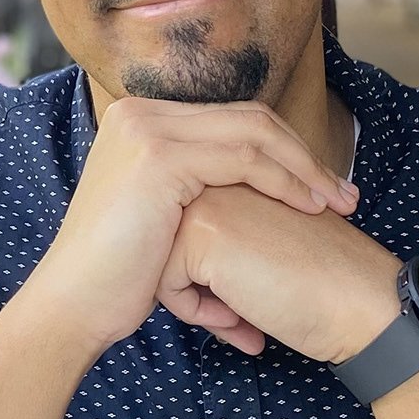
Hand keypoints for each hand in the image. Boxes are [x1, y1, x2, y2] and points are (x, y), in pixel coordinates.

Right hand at [23, 97, 359, 359]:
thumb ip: (192, 185)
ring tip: (338, 203)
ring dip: (305, 168)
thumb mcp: (157, 213)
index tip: (320, 186)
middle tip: (344, 194)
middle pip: (247, 117)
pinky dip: (285, 181)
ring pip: (254, 133)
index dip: (283, 148)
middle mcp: (138, 115)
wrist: (74, 303)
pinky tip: (308, 208)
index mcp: (136, 121)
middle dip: (304, 155)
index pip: (230, 118)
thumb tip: (246, 184)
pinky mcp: (158, 157)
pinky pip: (244, 159)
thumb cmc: (116, 273)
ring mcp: (146, 132)